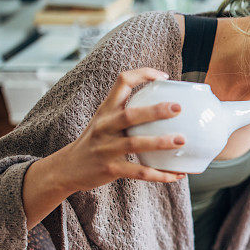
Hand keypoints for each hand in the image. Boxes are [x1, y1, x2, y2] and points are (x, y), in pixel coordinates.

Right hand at [58, 67, 186, 192]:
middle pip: (130, 115)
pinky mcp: (110, 169)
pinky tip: (177, 174)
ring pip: (135, 143)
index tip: (164, 77)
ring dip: (160, 142)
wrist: (68, 168)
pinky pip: (139, 172)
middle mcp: (105, 126)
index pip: (122, 82)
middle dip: (155, 111)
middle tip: (178, 108)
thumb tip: (165, 106)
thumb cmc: (95, 141)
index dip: (143, 74)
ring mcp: (106, 148)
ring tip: (181, 140)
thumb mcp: (105, 121)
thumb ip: (127, 112)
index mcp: (106, 110)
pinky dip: (160, 174)